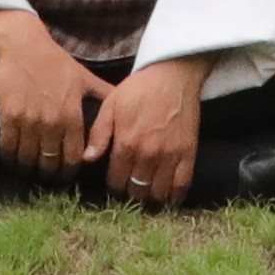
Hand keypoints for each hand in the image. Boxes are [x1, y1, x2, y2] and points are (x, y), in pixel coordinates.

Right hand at [0, 11, 109, 183]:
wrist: (24, 46)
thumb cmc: (56, 62)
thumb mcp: (85, 78)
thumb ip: (104, 96)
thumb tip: (123, 109)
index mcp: (72, 116)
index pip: (72, 157)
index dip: (69, 171)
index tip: (65, 175)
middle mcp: (51, 122)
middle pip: (49, 162)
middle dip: (49, 174)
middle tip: (47, 177)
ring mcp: (29, 120)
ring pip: (28, 159)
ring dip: (28, 169)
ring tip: (29, 171)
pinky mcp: (8, 116)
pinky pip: (8, 148)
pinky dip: (10, 158)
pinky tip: (12, 160)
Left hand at [90, 53, 209, 207]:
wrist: (173, 74)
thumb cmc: (139, 88)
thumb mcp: (111, 105)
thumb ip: (99, 134)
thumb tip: (86, 159)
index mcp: (126, 143)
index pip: (116, 181)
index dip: (114, 187)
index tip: (115, 186)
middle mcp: (147, 154)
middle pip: (137, 190)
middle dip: (131, 194)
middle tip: (131, 190)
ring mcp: (170, 155)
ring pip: (158, 192)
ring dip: (151, 198)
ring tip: (147, 194)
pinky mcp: (188, 153)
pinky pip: (182, 184)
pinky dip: (174, 197)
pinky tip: (169, 199)